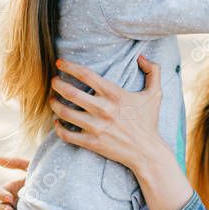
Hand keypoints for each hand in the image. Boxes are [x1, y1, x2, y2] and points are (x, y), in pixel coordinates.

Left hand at [49, 55, 163, 171]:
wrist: (147, 152)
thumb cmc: (149, 122)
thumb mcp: (155, 94)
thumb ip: (153, 70)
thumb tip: (142, 57)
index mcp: (114, 94)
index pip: (85, 74)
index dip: (69, 66)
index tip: (60, 63)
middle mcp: (103, 109)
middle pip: (70, 92)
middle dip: (57, 84)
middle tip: (54, 81)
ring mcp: (96, 127)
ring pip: (64, 112)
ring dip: (54, 104)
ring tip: (52, 99)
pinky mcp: (91, 142)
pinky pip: (66, 134)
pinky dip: (58, 127)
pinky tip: (57, 121)